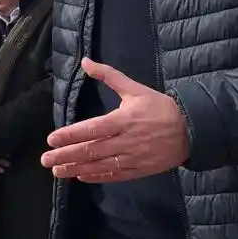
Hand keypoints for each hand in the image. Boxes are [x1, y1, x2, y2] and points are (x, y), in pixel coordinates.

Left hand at [40, 58, 189, 182]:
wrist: (191, 130)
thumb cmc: (160, 107)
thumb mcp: (134, 88)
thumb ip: (108, 75)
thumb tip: (85, 61)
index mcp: (123, 120)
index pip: (91, 129)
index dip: (70, 135)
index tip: (51, 139)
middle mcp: (126, 141)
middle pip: (91, 150)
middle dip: (66, 155)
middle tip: (45, 160)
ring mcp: (133, 158)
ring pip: (100, 165)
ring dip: (76, 169)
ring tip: (57, 171)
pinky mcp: (140, 170)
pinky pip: (114, 175)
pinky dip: (97, 177)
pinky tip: (81, 176)